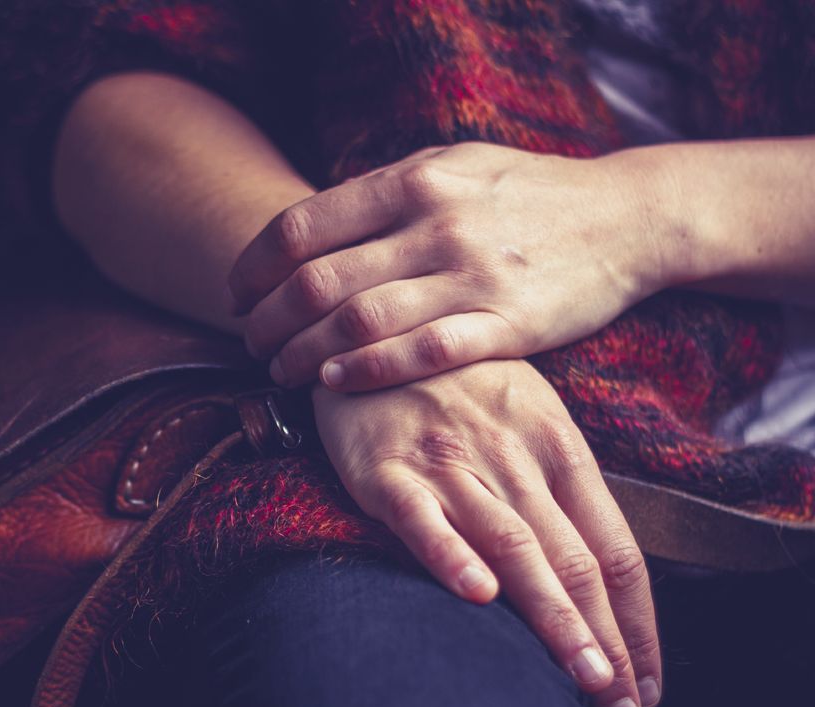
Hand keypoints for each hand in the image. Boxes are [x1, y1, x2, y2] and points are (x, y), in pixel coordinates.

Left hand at [231, 142, 664, 390]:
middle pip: (317, 281)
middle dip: (267, 320)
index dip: (253, 267)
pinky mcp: (507, 324)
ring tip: (279, 370)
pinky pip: (422, 353)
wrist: (626, 216)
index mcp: (412, 180)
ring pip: (358, 322)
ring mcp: (471, 275)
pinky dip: (368, 370)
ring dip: (303, 354)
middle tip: (249, 342)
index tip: (236, 293)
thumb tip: (306, 230)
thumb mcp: (451, 168)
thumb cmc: (524, 194)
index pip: (302, 227)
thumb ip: (382, 195)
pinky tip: (334, 382)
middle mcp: (435, 224)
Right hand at [313, 359, 661, 706]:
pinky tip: (476, 595)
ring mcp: (450, 463)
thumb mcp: (528, 418)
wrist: (375, 333)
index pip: (614, 548)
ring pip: (514, 546)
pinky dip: (450, 555)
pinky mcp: (387, 470)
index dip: (637, 621)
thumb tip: (599, 579)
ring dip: (554, 617)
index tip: (648, 682)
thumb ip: (559, 490)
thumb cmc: (457, 384)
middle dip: (607, 640)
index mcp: (558, 447)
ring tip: (584, 677)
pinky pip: (422, 517)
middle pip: (575, 560)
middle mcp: (513, 458)